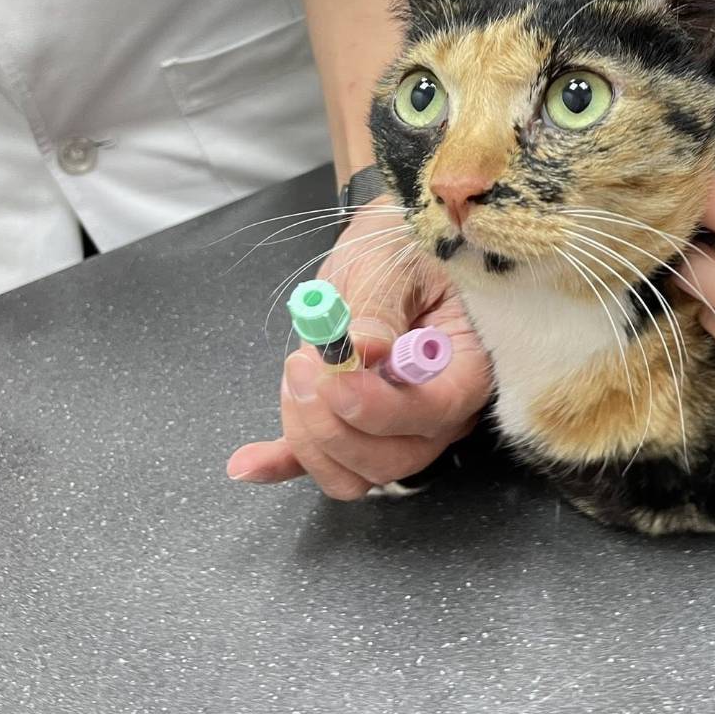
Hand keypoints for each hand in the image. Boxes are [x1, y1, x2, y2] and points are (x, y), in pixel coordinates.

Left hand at [226, 202, 492, 497]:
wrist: (395, 242)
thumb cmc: (408, 245)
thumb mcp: (395, 263)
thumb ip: (381, 309)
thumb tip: (365, 350)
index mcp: (465, 367)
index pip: (432, 414)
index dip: (378, 408)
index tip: (336, 375)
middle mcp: (439, 411)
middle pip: (391, 458)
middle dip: (335, 423)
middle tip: (304, 365)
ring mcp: (399, 427)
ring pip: (355, 472)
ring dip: (311, 434)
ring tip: (297, 372)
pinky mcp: (356, 425)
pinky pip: (322, 461)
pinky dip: (284, 463)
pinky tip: (249, 462)